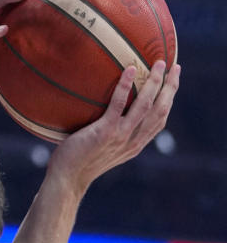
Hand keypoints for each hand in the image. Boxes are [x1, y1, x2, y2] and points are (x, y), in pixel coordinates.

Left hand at [47, 58, 180, 194]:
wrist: (67, 179)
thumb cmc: (79, 161)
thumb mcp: (103, 147)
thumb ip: (112, 132)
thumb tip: (106, 109)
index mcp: (135, 144)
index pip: (159, 120)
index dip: (169, 99)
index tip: (173, 81)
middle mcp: (132, 140)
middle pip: (160, 110)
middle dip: (170, 87)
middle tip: (174, 66)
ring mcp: (120, 136)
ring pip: (146, 105)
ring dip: (155, 82)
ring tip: (159, 63)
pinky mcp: (105, 132)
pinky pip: (117, 105)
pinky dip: (125, 87)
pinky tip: (129, 70)